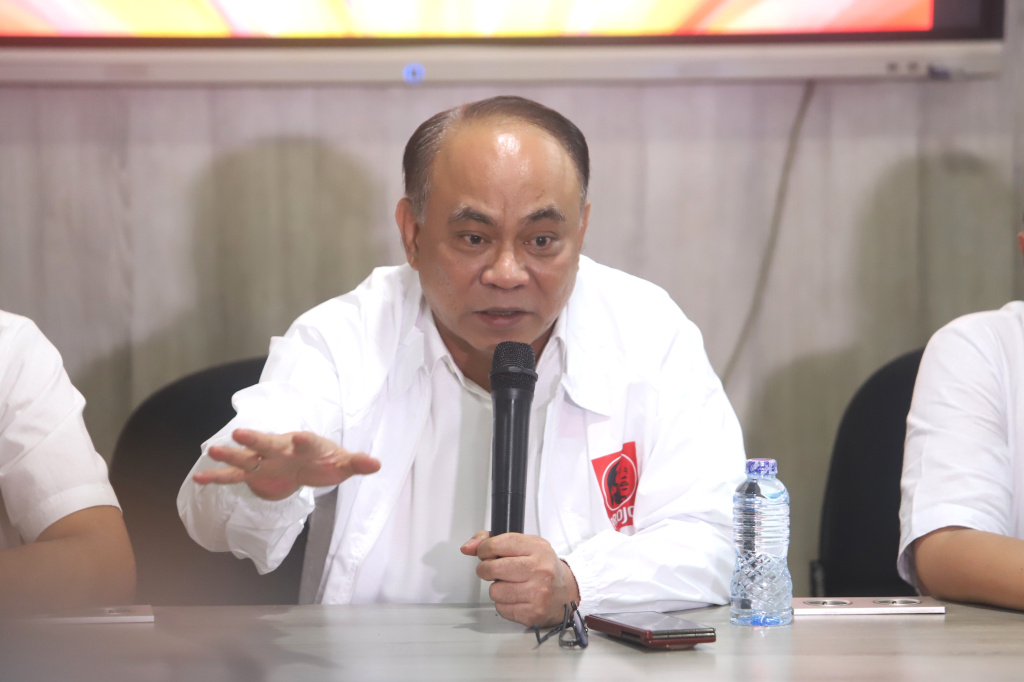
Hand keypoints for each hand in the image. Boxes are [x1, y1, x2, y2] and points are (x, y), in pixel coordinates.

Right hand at [192, 428, 380, 500]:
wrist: (308, 463)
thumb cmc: (325, 460)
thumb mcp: (343, 464)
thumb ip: (357, 463)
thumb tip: (376, 464)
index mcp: (306, 445)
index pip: (307, 442)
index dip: (304, 440)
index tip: (299, 437)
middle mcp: (282, 449)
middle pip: (269, 443)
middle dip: (256, 439)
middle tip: (240, 432)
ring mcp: (266, 460)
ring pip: (246, 456)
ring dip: (230, 454)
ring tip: (212, 450)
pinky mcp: (254, 473)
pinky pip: (234, 476)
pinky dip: (218, 477)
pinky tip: (200, 478)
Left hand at [461, 531, 580, 626]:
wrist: (565, 592)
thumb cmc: (542, 567)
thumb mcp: (524, 545)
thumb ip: (493, 541)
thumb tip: (468, 547)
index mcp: (537, 549)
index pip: (496, 545)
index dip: (483, 549)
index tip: (485, 553)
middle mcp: (539, 570)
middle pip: (491, 568)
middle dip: (486, 569)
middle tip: (494, 569)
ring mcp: (537, 594)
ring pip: (494, 591)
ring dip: (497, 588)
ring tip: (510, 584)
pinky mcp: (532, 613)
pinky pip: (501, 608)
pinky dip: (504, 603)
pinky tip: (516, 597)